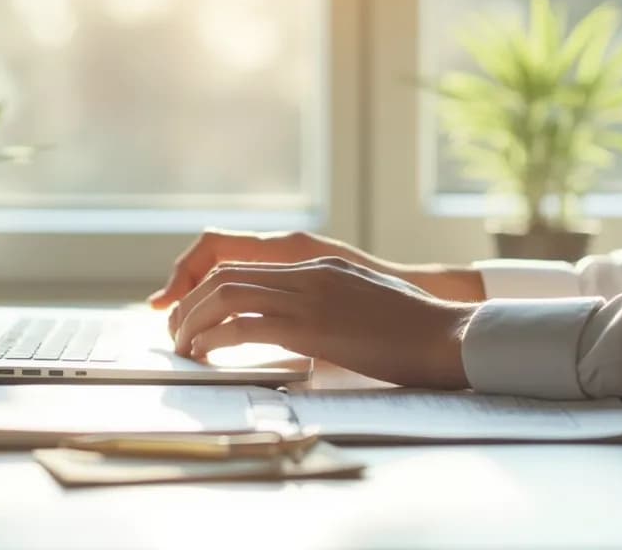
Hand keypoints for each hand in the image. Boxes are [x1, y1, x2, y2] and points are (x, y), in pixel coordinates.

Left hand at [168, 257, 475, 389]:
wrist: (447, 335)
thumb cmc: (415, 333)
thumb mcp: (365, 307)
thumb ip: (330, 308)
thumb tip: (304, 332)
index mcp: (320, 267)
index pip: (246, 267)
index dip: (209, 289)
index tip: (192, 315)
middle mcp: (309, 274)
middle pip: (226, 276)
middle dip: (190, 304)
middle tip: (174, 331)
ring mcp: (310, 297)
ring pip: (227, 296)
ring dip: (194, 321)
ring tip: (181, 345)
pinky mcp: (313, 327)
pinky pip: (246, 326)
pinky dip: (214, 339)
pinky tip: (204, 354)